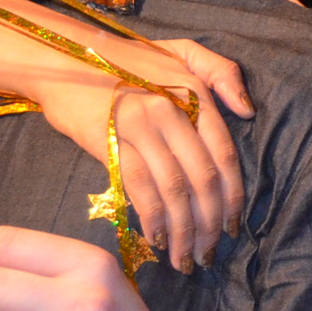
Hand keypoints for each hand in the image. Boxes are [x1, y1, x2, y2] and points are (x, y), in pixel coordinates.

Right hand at [28, 34, 252, 272]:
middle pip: (202, 179)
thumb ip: (222, 73)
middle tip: (209, 254)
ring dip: (184, 231)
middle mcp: (171, 111)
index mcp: (194, 93)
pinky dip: (153, 220)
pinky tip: (159, 240)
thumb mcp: (182, 51)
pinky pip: (138, 189)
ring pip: (173, 190)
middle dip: (210, 224)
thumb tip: (248, 111)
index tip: (232, 226)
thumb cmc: (128, 58)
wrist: (64, 57)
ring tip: (187, 258)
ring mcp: (140, 128)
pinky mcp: (108, 144)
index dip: (232, 196)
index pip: (224, 154)